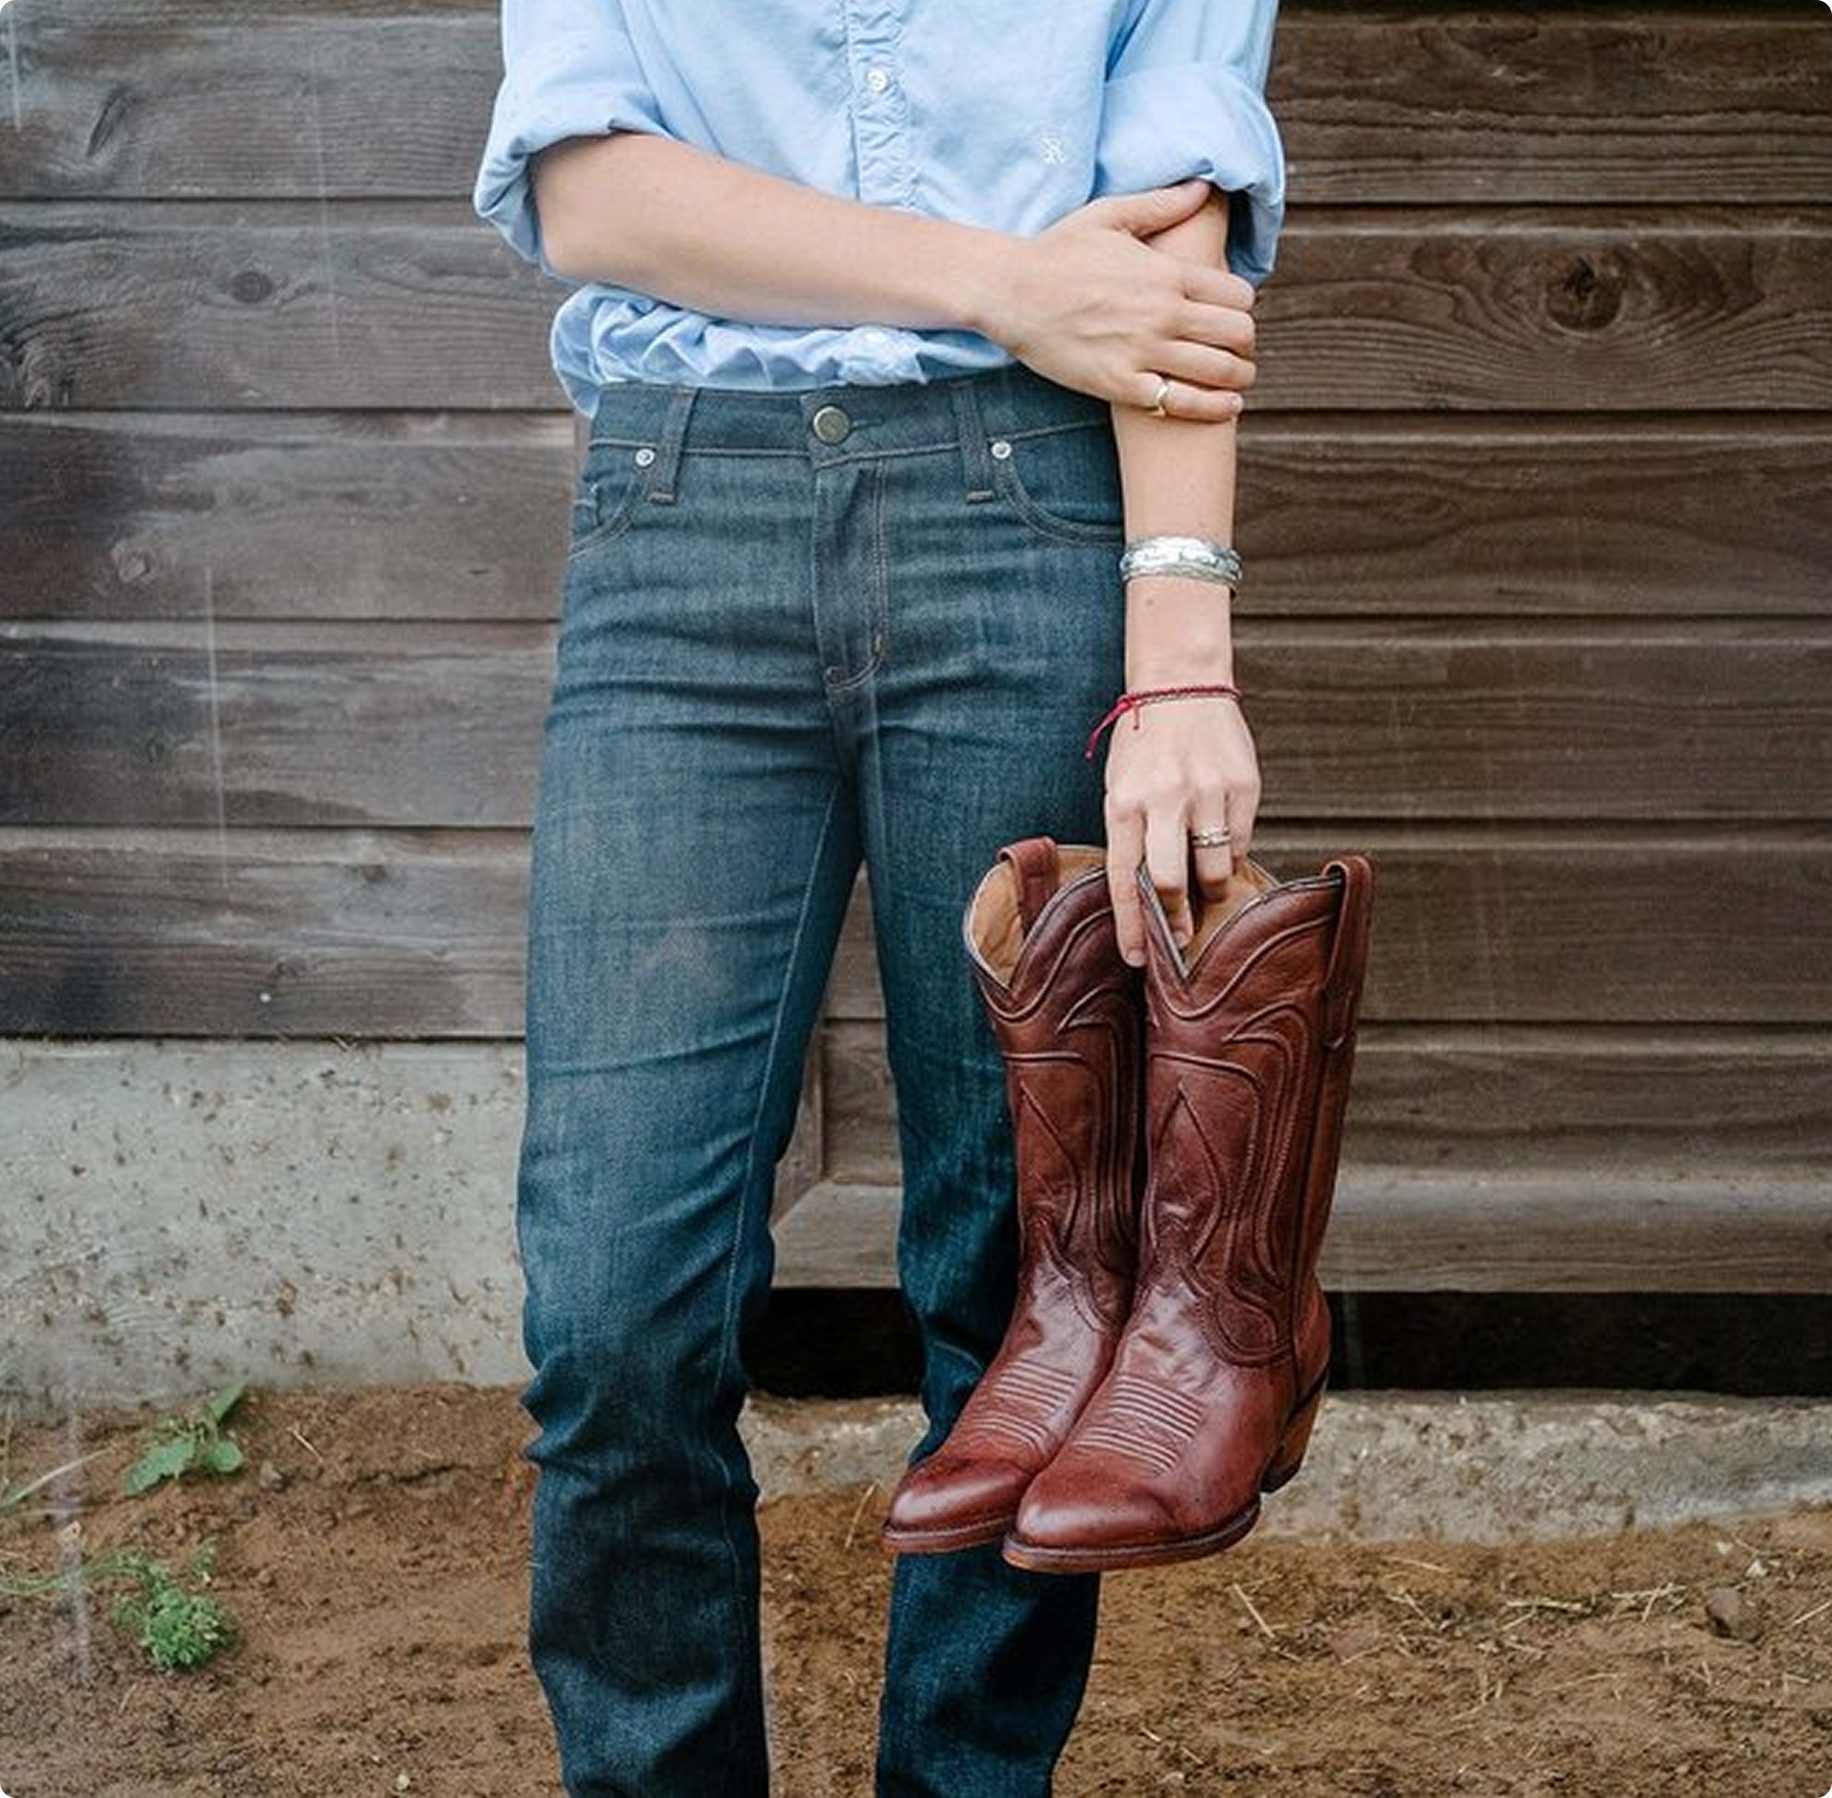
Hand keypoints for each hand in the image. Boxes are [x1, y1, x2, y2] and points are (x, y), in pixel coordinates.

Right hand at [982, 180, 1258, 419]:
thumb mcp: (1110, 215)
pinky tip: (1227, 407)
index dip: (1244, 306)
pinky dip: (1212, 407)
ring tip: (1240, 380)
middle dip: (1246, 343)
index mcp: (1167, 272)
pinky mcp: (1121, 385)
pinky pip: (1182, 402)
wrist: (1011, 292)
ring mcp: (1143, 351)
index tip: (1235, 314)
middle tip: (1241, 350)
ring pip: (1219, 370)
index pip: (1237, 294)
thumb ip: (1162, 205)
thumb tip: (1203, 188)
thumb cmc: (1056, 251)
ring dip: (1239, 377)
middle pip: (1237, 333)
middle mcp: (1163, 312)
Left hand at [1102, 689, 1260, 967]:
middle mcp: (1165, 799)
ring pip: (1215, 869)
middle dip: (1177, 922)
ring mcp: (1207, 791)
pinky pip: (1240, 841)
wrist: (1180, 684)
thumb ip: (1133, 839)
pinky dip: (1231, 853)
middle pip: (1172, 883)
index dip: (1132, 926)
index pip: (1125, 879)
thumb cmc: (1144, 746)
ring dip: (1211, 889)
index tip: (1139, 960)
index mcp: (1124, 803)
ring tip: (1206, 884)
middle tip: (1182, 938)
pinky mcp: (1243, 784)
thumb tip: (1153, 899)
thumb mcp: (1121, 789)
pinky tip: (1220, 841)